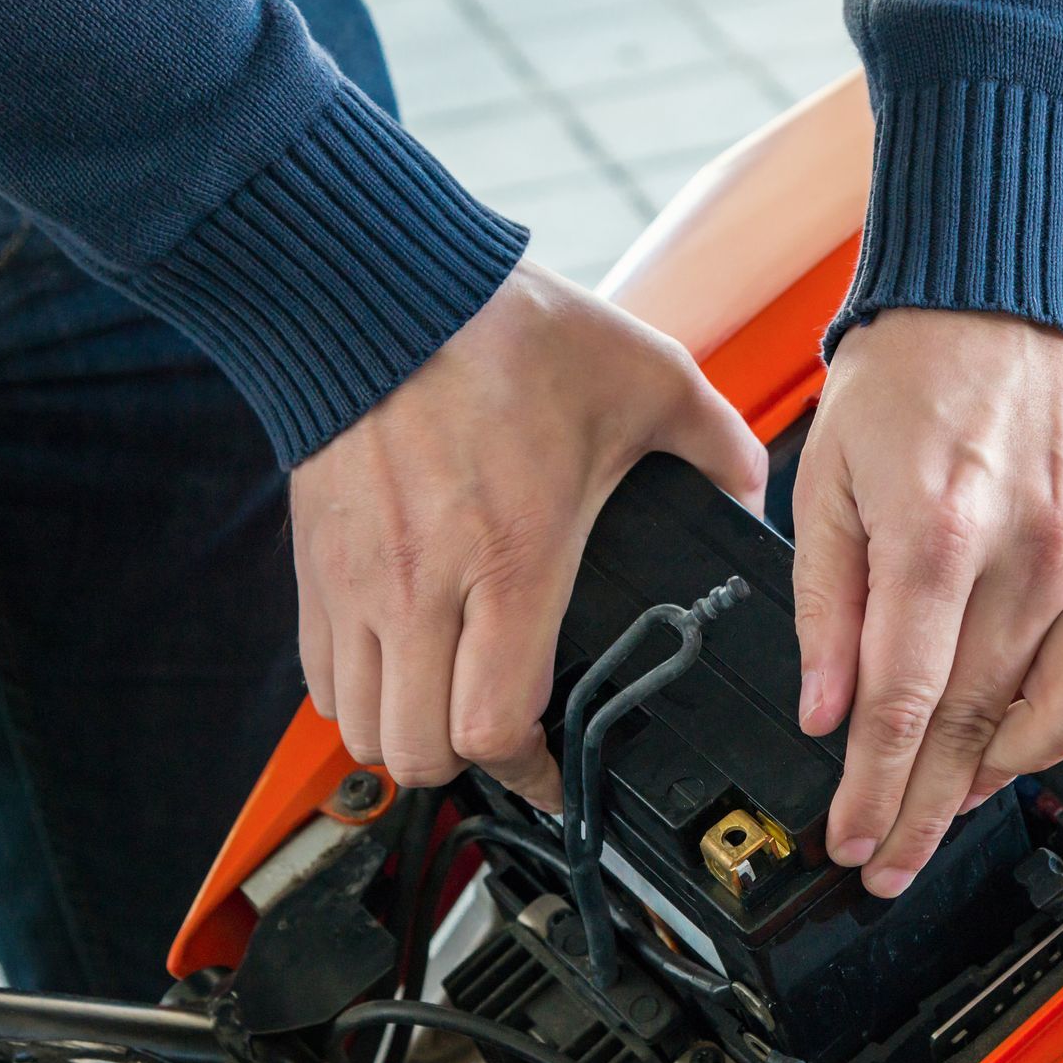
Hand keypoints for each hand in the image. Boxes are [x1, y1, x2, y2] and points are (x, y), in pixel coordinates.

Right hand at [292, 261, 766, 810]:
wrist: (378, 287)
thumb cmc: (504, 330)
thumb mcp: (644, 376)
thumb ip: (713, 442)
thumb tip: (749, 490)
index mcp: (510, 558)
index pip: (496, 727)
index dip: (537, 775)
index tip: (564, 773)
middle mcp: (423, 586)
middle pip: (420, 753)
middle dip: (471, 771)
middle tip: (511, 745)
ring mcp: (356, 581)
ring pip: (360, 731)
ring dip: (409, 739)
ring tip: (452, 713)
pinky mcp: (314, 564)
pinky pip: (318, 677)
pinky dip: (358, 696)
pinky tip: (402, 665)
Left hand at [792, 310, 1062, 896]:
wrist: (1002, 294)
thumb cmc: (910, 371)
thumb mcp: (828, 480)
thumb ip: (826, 605)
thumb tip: (826, 709)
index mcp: (937, 532)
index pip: (903, 702)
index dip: (873, 788)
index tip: (850, 837)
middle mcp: (1027, 553)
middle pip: (971, 726)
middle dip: (923, 810)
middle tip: (888, 862)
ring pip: (1051, 717)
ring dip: (992, 781)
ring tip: (944, 810)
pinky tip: (1017, 749)